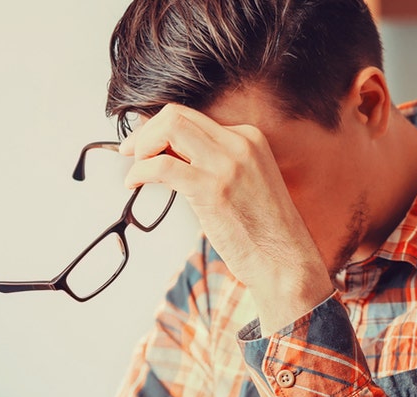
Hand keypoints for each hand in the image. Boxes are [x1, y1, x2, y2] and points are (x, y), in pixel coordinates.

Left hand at [120, 104, 334, 333]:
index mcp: (249, 138)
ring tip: (133, 167)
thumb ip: (214, 164)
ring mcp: (225, 165)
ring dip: (141, 146)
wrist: (285, 261)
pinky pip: (162, 165)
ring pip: (168, 129)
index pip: (192, 117)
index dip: (161, 129)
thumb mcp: (245, 182)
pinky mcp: (211, 190)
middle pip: (176, 115)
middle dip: (146, 131)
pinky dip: (140, 171)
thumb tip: (169, 155)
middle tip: (130, 151)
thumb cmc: (263, 231)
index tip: (146, 145)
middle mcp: (238, 143)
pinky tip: (135, 184)